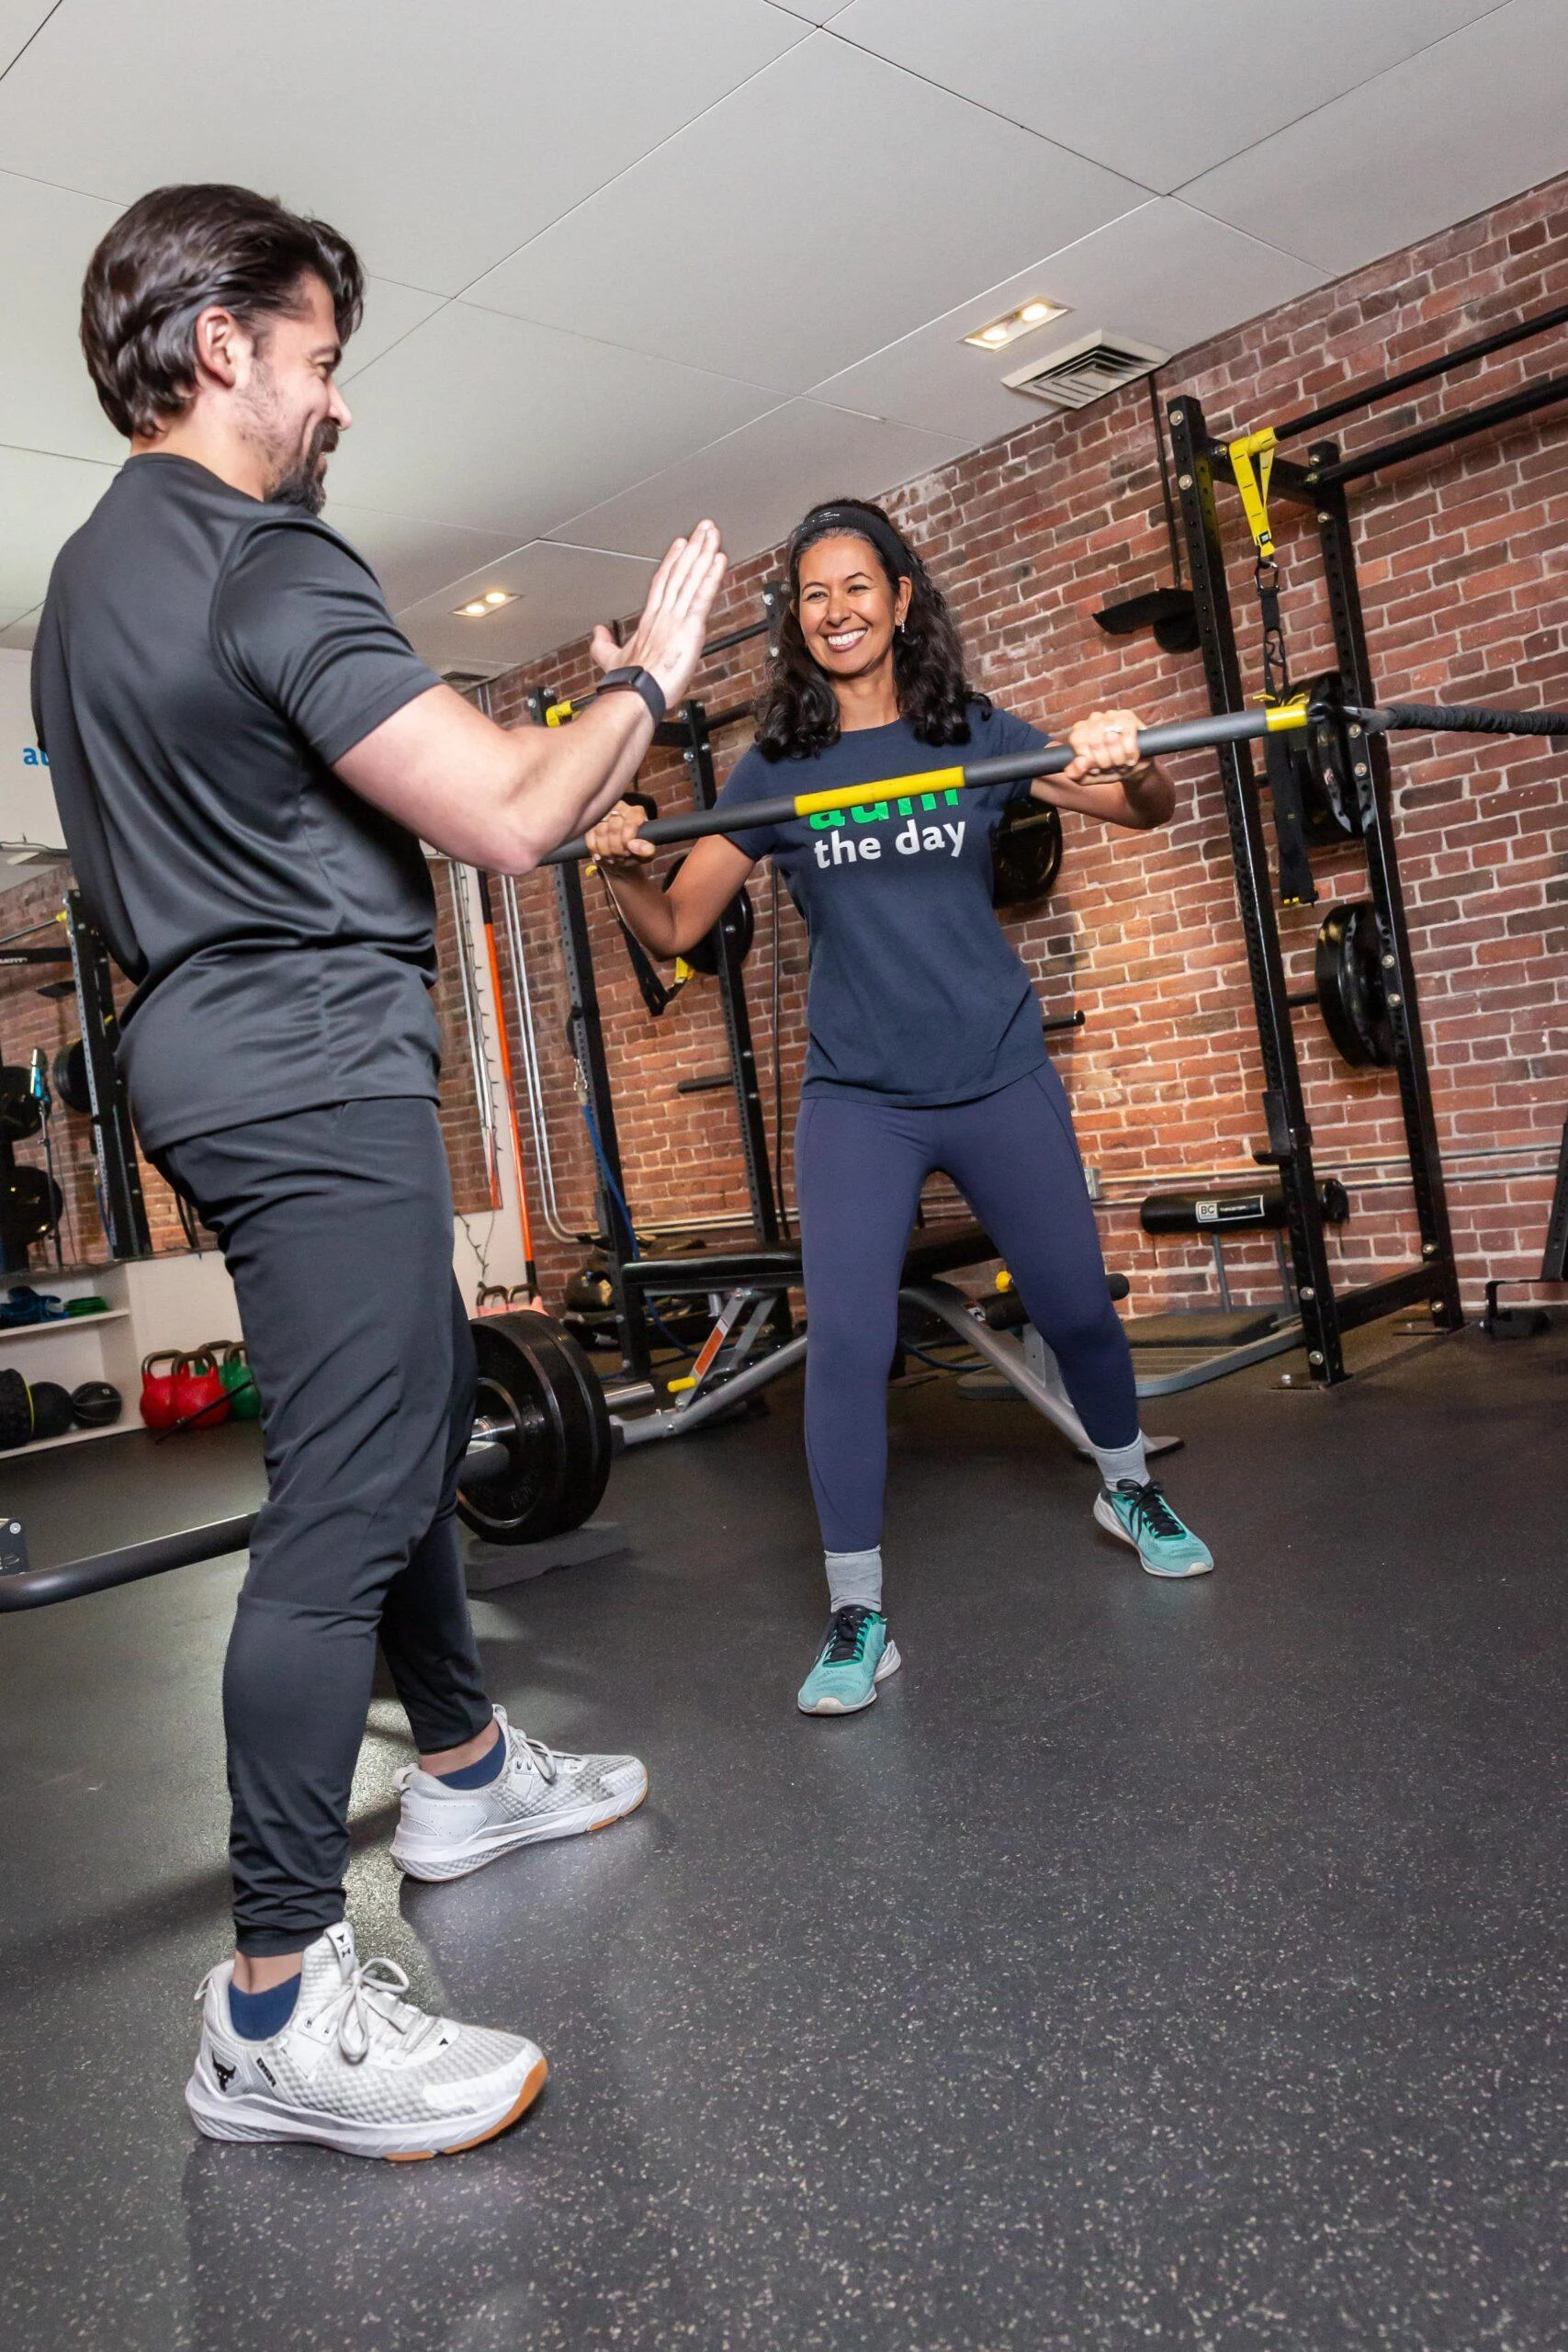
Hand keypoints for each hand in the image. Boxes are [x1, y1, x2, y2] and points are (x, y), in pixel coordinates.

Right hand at [585, 798, 656, 871]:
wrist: (618, 859)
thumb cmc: (633, 854)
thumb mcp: (645, 855)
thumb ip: (646, 850)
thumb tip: (633, 845)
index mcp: (636, 812)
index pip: (630, 823)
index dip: (627, 840)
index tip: (628, 851)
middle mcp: (620, 808)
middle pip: (614, 827)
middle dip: (616, 848)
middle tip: (620, 856)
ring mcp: (603, 814)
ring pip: (600, 831)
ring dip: (606, 850)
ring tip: (612, 857)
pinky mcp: (590, 823)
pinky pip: (589, 836)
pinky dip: (595, 849)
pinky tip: (601, 855)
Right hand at [588, 519, 726, 709]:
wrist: (635, 695)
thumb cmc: (627, 683)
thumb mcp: (610, 659)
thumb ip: (603, 645)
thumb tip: (596, 634)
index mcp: (649, 620)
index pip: (662, 582)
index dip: (673, 561)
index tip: (681, 545)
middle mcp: (663, 614)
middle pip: (679, 573)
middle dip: (693, 548)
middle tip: (704, 528)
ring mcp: (676, 618)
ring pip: (692, 578)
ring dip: (704, 553)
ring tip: (713, 534)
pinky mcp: (690, 627)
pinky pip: (703, 596)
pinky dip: (712, 576)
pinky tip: (719, 559)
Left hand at [1060, 708, 1150, 783]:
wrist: (1132, 768)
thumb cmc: (1108, 769)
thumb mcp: (1088, 777)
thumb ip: (1076, 773)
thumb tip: (1080, 762)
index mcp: (1080, 731)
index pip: (1078, 740)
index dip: (1089, 759)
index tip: (1096, 769)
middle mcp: (1094, 719)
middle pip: (1094, 740)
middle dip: (1104, 761)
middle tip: (1111, 768)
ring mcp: (1111, 715)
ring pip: (1111, 737)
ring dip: (1118, 758)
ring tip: (1120, 764)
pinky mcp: (1128, 716)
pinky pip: (1127, 733)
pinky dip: (1129, 751)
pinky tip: (1131, 759)